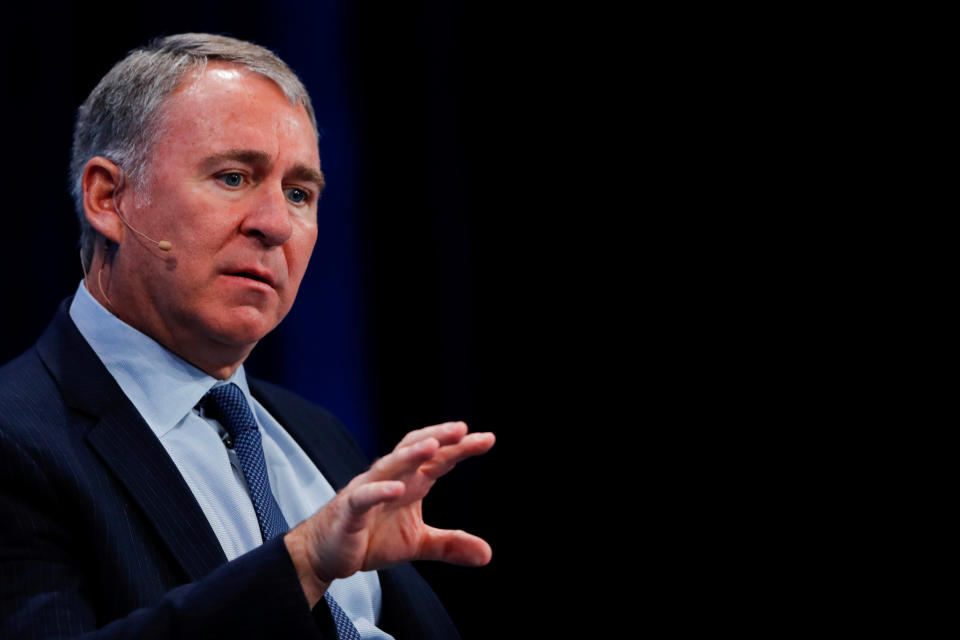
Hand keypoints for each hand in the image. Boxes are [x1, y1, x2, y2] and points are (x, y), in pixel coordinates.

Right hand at [285, 421, 494, 605]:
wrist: (325, 555)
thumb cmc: (369, 538)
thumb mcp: (417, 544)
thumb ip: (450, 545)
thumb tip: (486, 554)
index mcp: (410, 483)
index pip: (438, 459)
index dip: (460, 448)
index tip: (487, 439)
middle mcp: (391, 479)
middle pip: (414, 449)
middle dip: (437, 437)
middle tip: (462, 429)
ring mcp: (368, 490)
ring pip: (389, 465)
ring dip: (410, 455)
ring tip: (432, 446)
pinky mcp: (349, 510)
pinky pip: (363, 497)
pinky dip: (379, 490)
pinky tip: (396, 489)